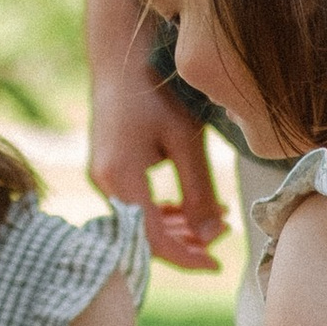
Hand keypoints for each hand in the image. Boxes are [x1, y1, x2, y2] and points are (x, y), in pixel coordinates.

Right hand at [89, 63, 226, 272]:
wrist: (120, 61)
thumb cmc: (155, 93)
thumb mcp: (186, 142)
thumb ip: (200, 192)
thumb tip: (211, 235)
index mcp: (121, 179)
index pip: (154, 240)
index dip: (187, 257)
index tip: (217, 265)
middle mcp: (105, 184)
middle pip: (145, 237)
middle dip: (186, 244)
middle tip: (224, 236)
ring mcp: (102, 179)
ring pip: (140, 223)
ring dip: (177, 228)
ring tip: (217, 221)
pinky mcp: (107, 171)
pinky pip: (135, 206)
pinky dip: (163, 213)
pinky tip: (190, 208)